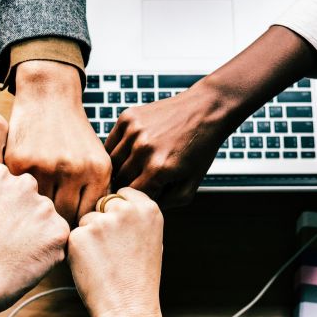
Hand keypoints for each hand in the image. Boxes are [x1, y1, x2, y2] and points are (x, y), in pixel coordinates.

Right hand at [0, 163, 68, 316]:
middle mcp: (22, 185)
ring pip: (49, 221)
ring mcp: (42, 208)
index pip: (17, 182)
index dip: (12, 208)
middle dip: (28, 221)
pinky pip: (61, 243)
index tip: (3, 226)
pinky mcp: (57, 234)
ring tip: (15, 257)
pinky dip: (49, 256)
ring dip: (38, 239)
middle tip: (9, 246)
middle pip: (36, 199)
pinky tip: (27, 265)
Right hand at [5, 61, 111, 223]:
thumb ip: (95, 191)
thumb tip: (90, 229)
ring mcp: (45, 166)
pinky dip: (20, 196)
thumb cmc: (73, 133)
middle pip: (65, 217)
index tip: (69, 226)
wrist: (48, 96)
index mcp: (97, 170)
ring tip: (33, 213)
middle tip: (49, 224)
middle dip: (57, 222)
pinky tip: (20, 195)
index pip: (88, 216)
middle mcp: (74, 169)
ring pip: (40, 208)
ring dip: (36, 212)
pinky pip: (20, 193)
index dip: (78, 225)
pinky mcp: (20, 162)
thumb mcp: (95, 158)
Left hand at [67, 188, 163, 316]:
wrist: (128, 308)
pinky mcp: (80, 236)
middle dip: (102, 221)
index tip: (120, 228)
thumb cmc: (139, 279)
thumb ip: (136, 218)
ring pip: (86, 220)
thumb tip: (117, 203)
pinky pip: (74, 236)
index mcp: (148, 209)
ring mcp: (101, 222)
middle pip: (102, 204)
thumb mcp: (151, 240)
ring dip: (89, 236)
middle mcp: (125, 211)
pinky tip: (93, 266)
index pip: (122, 193)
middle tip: (112, 250)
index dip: (117, 211)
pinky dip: (78, 250)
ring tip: (104, 261)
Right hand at [105, 26, 316, 206]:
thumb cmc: (200, 148)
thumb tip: (143, 207)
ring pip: (112, 162)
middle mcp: (143, 149)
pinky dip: (116, 151)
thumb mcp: (192, 183)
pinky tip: (130, 152)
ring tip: (134, 168)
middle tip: (138, 182)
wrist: (206, 109)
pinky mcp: (128, 118)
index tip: (143, 196)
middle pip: (120, 180)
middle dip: (128, 184)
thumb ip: (169, 202)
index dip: (137, 199)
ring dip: (120, 168)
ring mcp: (134, 131)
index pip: (133, 196)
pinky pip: (111, 143)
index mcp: (159, 169)